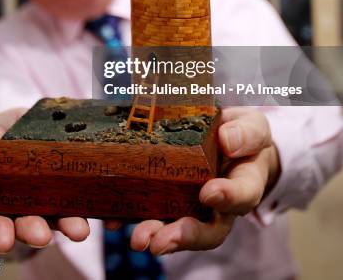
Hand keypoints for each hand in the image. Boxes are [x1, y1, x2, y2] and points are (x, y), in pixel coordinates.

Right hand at [0, 108, 89, 253]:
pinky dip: (101, 212)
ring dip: (69, 225)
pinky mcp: (81, 191)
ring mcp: (56, 200)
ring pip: (60, 219)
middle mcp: (28, 204)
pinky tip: (110, 216)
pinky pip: (90, 204)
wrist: (44, 122)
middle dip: (34, 232)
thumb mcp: (0, 128)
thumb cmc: (13, 130)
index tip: (3, 242)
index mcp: (1, 192)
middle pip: (28, 225)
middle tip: (41, 237)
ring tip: (79, 230)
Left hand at [130, 107, 279, 254]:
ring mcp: (192, 206)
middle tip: (161, 241)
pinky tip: (114, 219)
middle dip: (184, 236)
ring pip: (178, 228)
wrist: (227, 140)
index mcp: (245, 184)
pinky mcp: (167, 200)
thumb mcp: (252, 126)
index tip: (209, 193)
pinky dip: (132, 217)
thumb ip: (246, 133)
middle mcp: (220, 205)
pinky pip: (151, 212)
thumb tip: (228, 140)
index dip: (227, 197)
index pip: (242, 195)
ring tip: (138, 239)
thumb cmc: (242, 135)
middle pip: (208, 229)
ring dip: (157, 234)